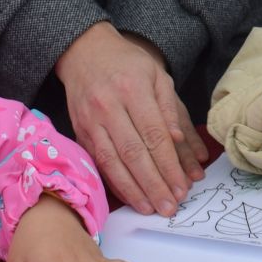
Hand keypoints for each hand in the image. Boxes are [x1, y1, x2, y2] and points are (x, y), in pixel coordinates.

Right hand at [58, 21, 206, 216]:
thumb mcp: (157, 75)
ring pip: (112, 162)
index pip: (154, 135)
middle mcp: (109, 106)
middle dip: (153, 184)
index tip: (182, 187)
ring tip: (150, 208)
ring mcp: (90, 121)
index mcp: (133, 89)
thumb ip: (171, 109)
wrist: (85, 52)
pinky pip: (97, 162)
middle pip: (133, 153)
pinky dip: (113, 182)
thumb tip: (180, 144)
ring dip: (132, 190)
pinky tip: (128, 197)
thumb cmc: (128, 64)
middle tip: (170, 207)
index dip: (168, 165)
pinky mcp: (80, 131)